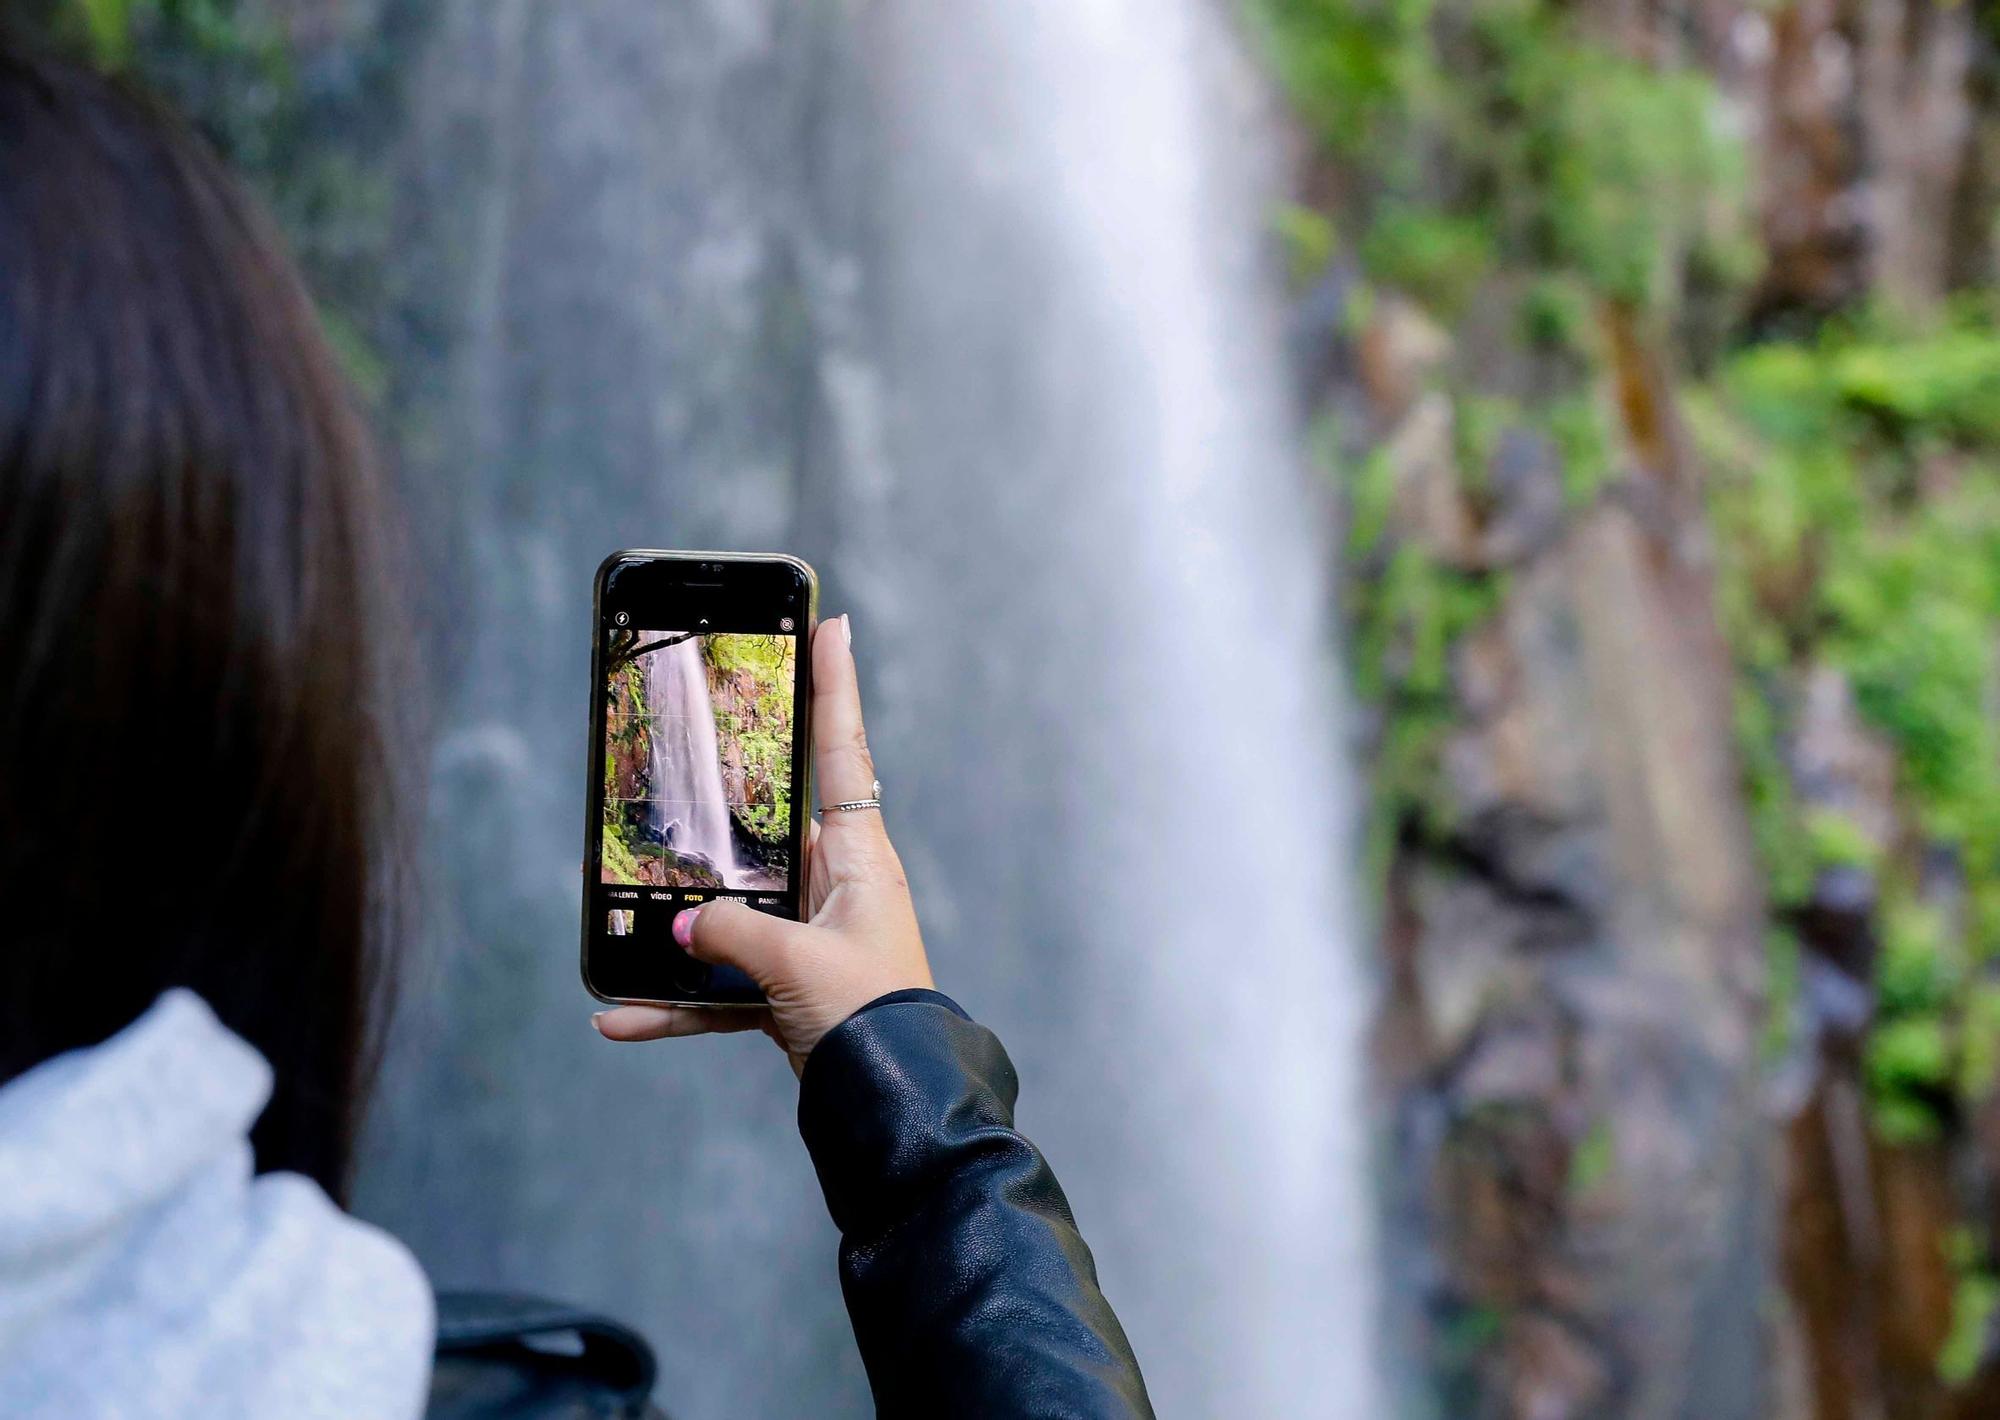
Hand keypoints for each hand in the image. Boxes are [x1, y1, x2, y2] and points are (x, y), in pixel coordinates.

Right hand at [593, 613, 933, 1073]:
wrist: (891, 1104)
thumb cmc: (871, 1020)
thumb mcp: (799, 966)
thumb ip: (734, 933)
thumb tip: (685, 924)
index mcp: (859, 858)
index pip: (843, 752)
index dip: (837, 689)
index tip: (832, 626)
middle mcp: (837, 887)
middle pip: (768, 823)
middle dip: (718, 799)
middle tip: (681, 752)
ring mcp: (811, 936)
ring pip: (731, 909)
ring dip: (675, 920)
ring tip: (606, 906)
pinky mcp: (788, 988)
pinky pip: (720, 982)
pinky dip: (676, 1001)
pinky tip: (621, 1016)